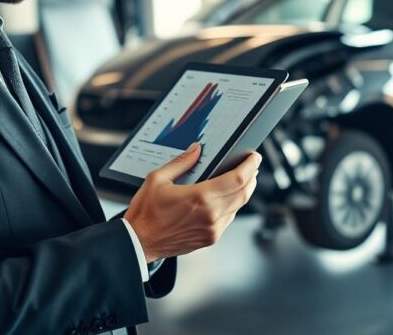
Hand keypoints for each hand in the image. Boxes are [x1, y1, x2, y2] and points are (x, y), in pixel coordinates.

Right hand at [124, 143, 260, 262]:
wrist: (139, 242)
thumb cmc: (146, 213)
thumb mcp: (157, 179)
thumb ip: (181, 162)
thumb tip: (196, 149)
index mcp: (200, 197)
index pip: (237, 179)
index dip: (250, 166)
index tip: (254, 157)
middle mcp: (211, 215)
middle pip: (244, 192)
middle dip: (251, 177)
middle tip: (252, 165)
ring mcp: (212, 229)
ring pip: (239, 206)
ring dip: (244, 191)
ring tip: (243, 179)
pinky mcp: (210, 239)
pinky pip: (229, 218)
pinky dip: (233, 205)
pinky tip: (228, 197)